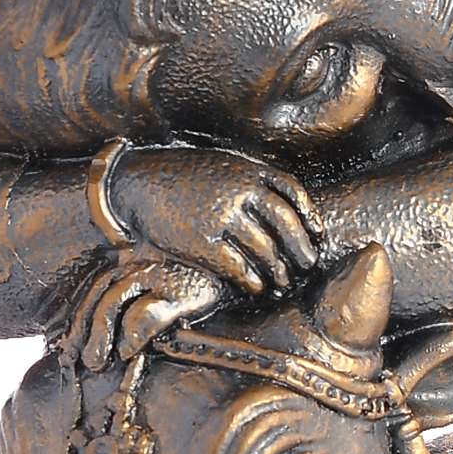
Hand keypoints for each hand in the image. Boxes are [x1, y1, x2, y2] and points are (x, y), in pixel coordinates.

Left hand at [73, 256, 226, 370]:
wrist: (254, 266)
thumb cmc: (211, 280)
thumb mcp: (175, 281)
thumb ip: (148, 296)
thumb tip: (120, 336)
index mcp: (137, 260)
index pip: (97, 289)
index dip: (79, 320)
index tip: (69, 348)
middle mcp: (143, 263)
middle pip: (100, 296)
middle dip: (85, 331)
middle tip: (80, 361)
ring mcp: (163, 276)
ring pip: (115, 302)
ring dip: (101, 335)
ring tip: (97, 362)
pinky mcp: (185, 293)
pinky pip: (149, 313)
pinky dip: (134, 333)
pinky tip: (129, 350)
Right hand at [109, 146, 319, 298]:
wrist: (134, 182)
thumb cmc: (182, 176)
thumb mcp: (221, 165)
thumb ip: (252, 180)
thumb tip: (286, 208)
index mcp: (247, 170)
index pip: (294, 194)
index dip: (310, 219)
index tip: (318, 238)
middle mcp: (239, 191)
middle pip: (286, 226)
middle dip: (302, 250)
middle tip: (307, 267)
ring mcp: (221, 216)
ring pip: (266, 251)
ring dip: (279, 272)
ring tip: (283, 284)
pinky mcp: (202, 242)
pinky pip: (239, 268)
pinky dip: (253, 282)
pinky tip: (257, 288)